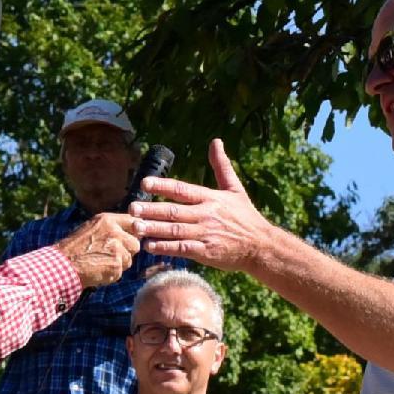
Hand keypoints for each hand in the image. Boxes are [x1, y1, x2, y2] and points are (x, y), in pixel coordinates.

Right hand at [53, 212, 140, 288]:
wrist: (63, 264)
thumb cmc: (75, 248)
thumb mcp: (92, 228)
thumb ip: (111, 228)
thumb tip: (134, 229)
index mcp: (107, 220)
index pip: (133, 221)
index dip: (134, 232)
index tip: (129, 239)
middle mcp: (114, 232)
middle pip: (135, 243)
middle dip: (126, 252)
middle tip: (108, 255)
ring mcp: (116, 248)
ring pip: (129, 259)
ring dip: (119, 264)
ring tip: (100, 263)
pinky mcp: (116, 264)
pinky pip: (121, 272)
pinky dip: (111, 275)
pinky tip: (98, 271)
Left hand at [136, 140, 274, 270]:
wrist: (261, 246)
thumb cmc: (246, 217)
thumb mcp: (235, 189)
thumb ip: (221, 166)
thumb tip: (216, 141)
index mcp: (210, 198)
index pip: (182, 189)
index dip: (162, 186)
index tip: (144, 183)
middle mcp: (206, 214)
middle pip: (174, 211)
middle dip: (151, 210)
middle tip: (132, 208)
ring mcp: (205, 234)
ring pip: (175, 230)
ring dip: (154, 229)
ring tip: (135, 227)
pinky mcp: (206, 252)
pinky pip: (182, 249)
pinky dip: (166, 248)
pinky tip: (150, 246)